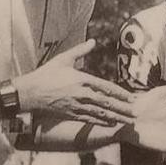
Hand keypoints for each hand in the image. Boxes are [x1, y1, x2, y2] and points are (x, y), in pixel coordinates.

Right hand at [16, 39, 135, 125]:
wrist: (29, 93)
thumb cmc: (46, 74)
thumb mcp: (63, 59)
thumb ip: (80, 50)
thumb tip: (93, 40)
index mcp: (81, 79)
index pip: (105, 87)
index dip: (120, 93)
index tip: (132, 98)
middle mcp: (81, 94)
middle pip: (106, 103)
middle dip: (123, 108)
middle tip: (136, 113)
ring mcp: (76, 106)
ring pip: (100, 113)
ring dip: (116, 117)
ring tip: (128, 121)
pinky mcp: (71, 114)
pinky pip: (90, 119)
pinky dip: (102, 122)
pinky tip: (112, 124)